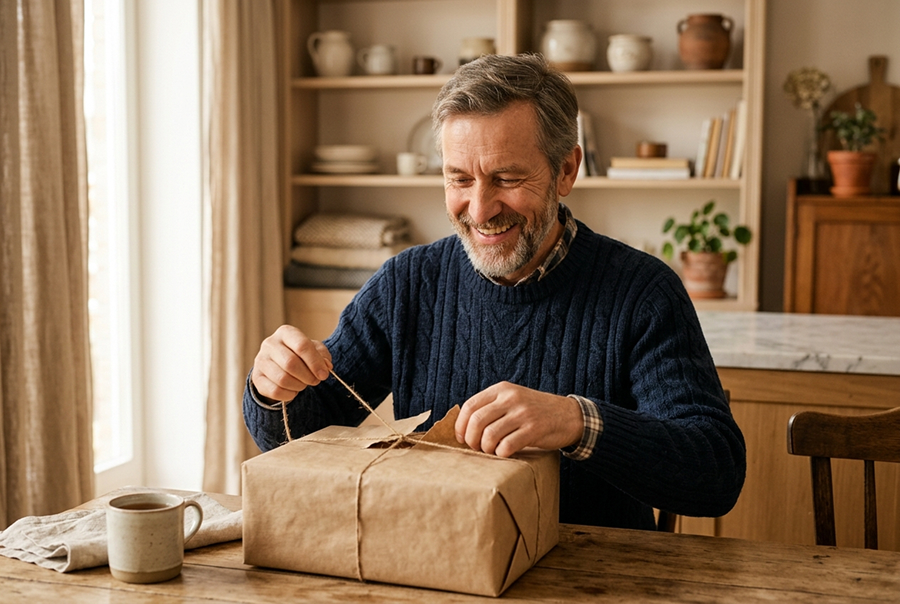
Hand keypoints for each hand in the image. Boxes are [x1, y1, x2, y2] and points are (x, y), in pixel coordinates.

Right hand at [250, 325, 332, 403]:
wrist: (280, 364)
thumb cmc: (301, 355)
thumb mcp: (315, 350)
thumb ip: (323, 356)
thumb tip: (326, 367)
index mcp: (286, 332)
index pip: (301, 346)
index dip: (315, 362)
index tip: (324, 374)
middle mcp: (270, 344)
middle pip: (291, 363)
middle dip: (307, 376)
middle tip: (315, 381)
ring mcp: (260, 360)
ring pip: (282, 379)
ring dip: (299, 385)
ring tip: (303, 384)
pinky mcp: (256, 377)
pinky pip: (274, 391)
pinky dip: (288, 394)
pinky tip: (293, 390)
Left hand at [455, 381, 583, 457]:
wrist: (568, 415)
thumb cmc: (534, 411)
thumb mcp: (513, 399)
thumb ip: (492, 407)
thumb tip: (463, 427)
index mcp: (502, 389)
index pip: (470, 406)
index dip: (461, 425)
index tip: (462, 438)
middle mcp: (511, 398)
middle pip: (477, 421)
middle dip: (471, 440)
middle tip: (476, 447)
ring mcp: (523, 413)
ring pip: (489, 435)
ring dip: (486, 448)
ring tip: (491, 450)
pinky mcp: (534, 429)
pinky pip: (507, 445)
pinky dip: (501, 453)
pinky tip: (505, 453)